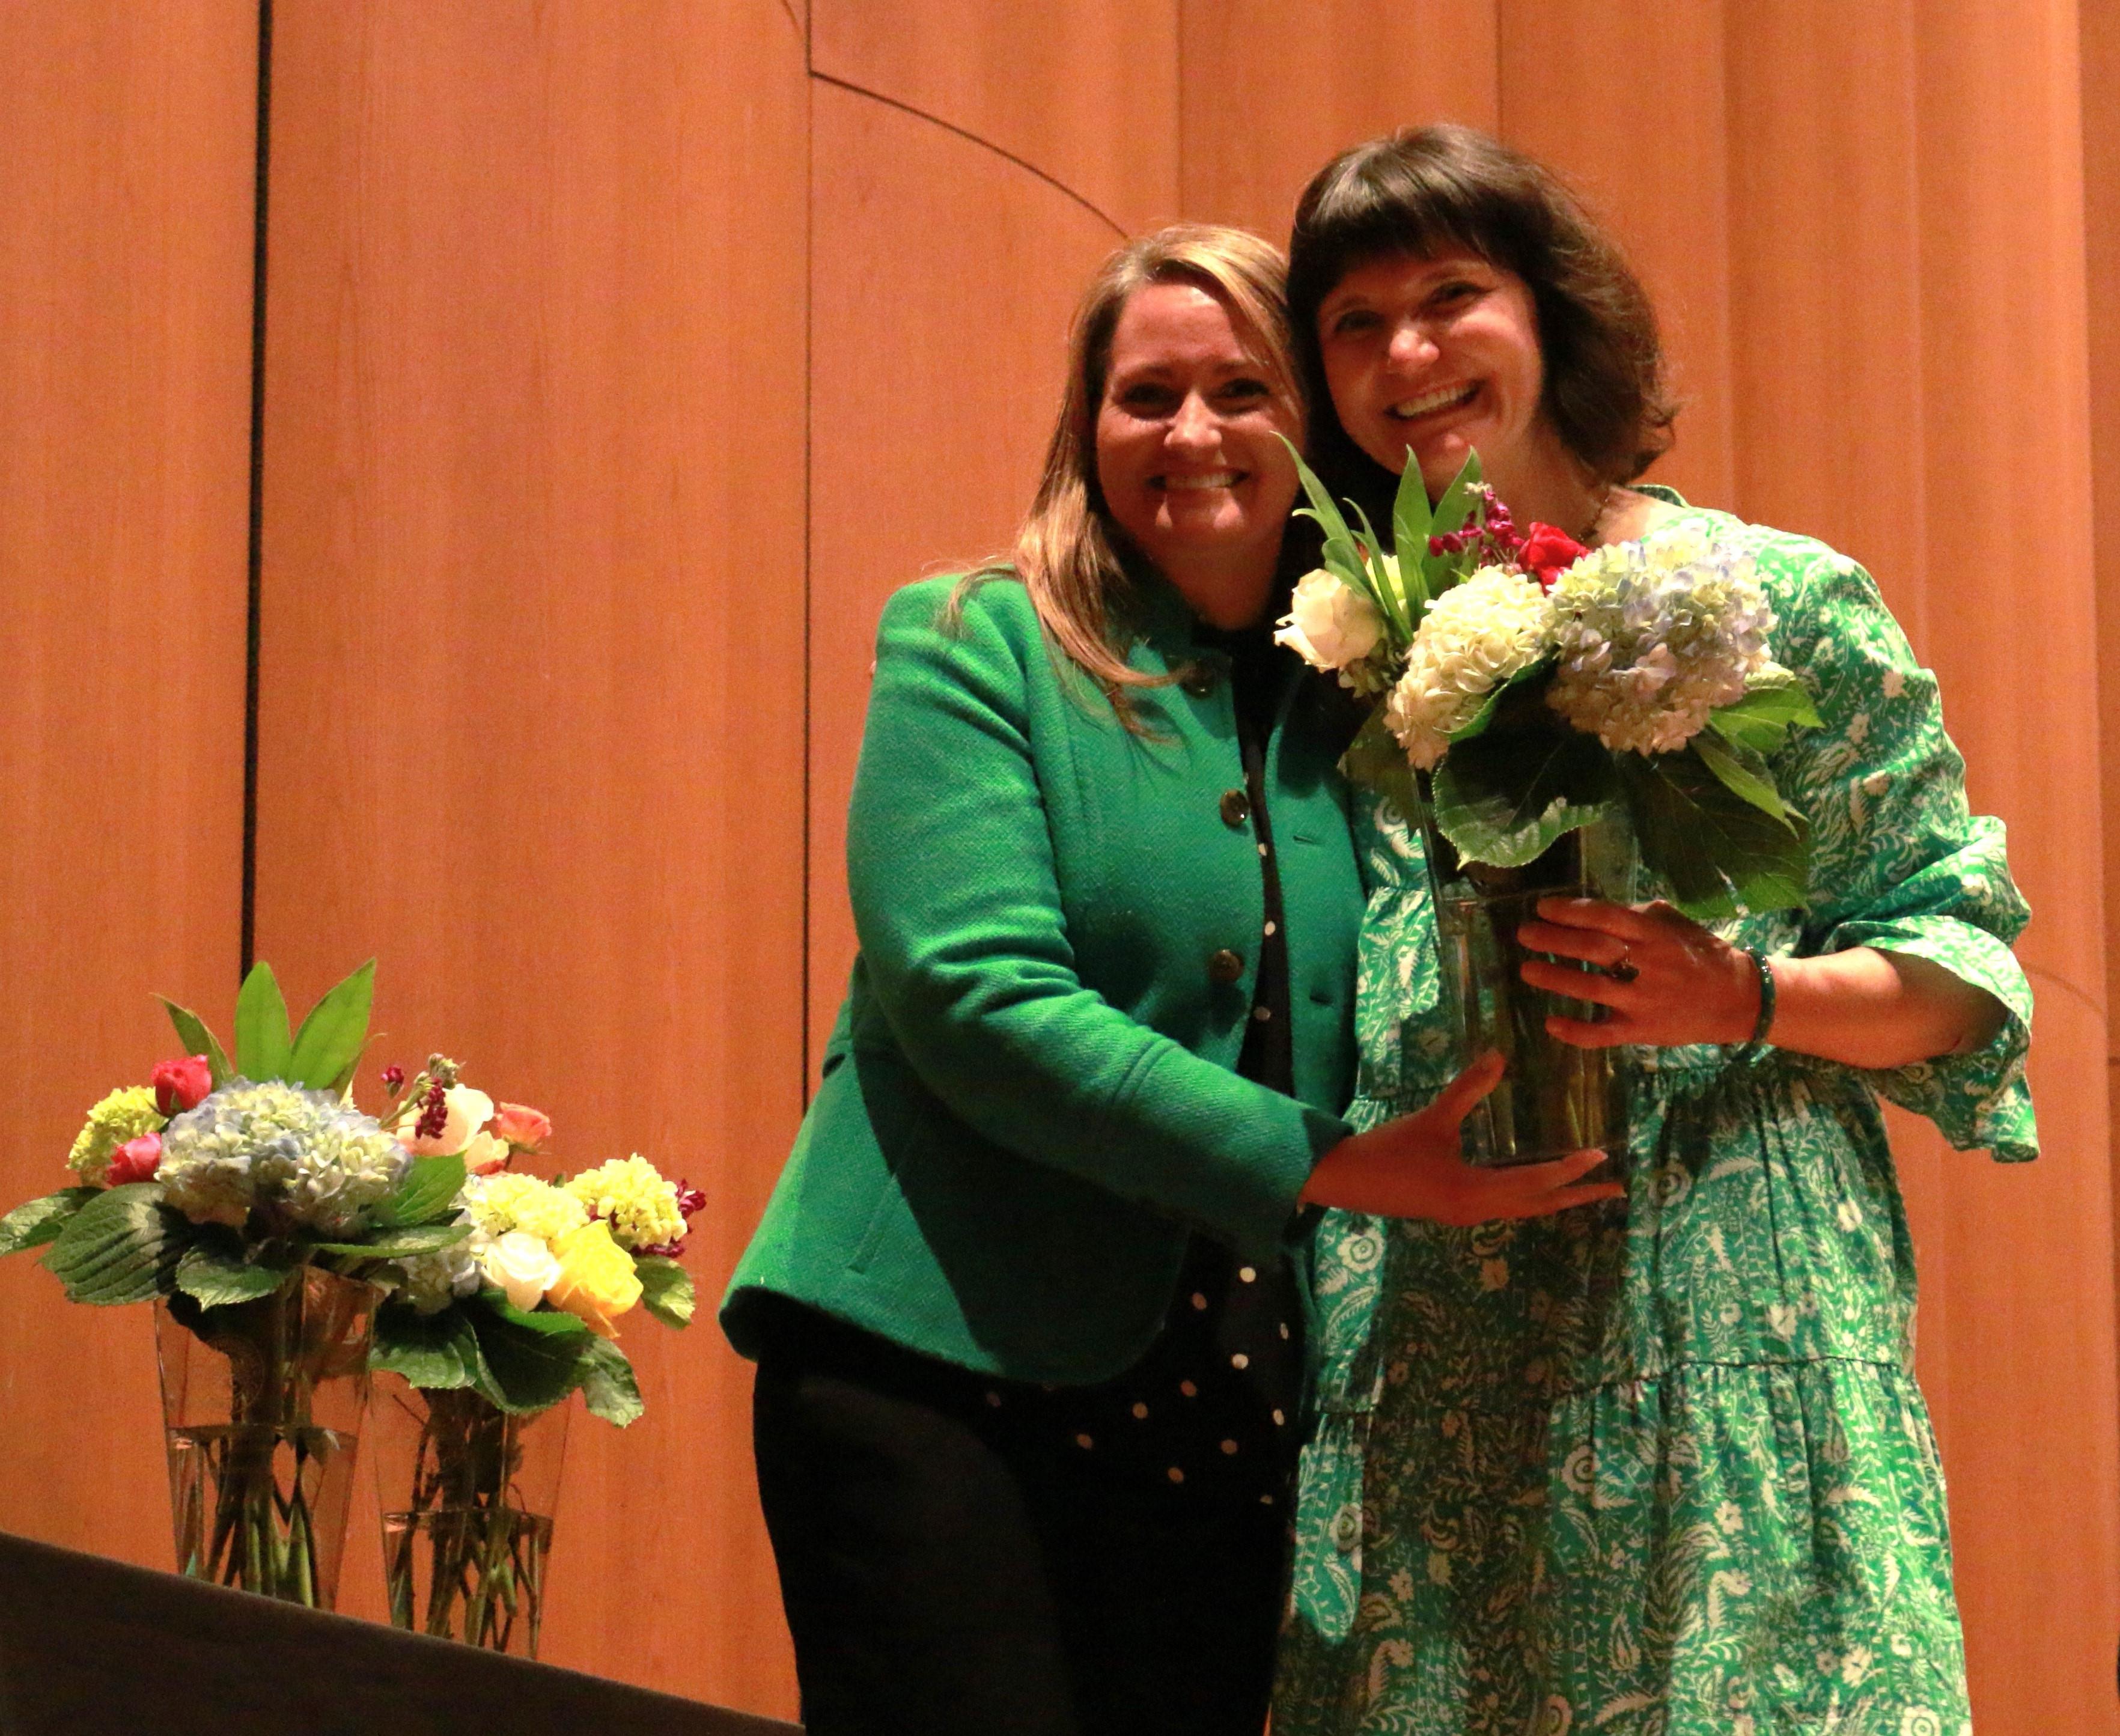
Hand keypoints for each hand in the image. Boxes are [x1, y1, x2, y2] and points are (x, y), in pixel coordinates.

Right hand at [1299, 1051, 1623, 1223]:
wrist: (1346, 1180)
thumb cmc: (1389, 1150)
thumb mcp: (1432, 1120)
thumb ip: (1468, 1090)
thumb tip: (1498, 1056)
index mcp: (1475, 1192)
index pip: (1537, 1182)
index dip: (1571, 1168)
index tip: (1600, 1156)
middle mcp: (1479, 1212)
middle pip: (1540, 1206)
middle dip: (1578, 1196)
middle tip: (1615, 1188)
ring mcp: (1468, 1216)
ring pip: (1525, 1210)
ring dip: (1556, 1198)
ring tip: (1586, 1188)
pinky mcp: (1457, 1211)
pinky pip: (1507, 1207)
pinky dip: (1531, 1197)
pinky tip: (1537, 1185)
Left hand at [1517, 897, 1760, 1049]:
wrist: (1739, 998)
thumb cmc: (1701, 954)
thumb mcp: (1674, 924)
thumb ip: (1637, 915)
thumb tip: (1593, 911)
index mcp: (1654, 934)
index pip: (1604, 917)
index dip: (1570, 911)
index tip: (1542, 907)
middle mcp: (1647, 965)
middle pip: (1593, 949)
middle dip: (1553, 940)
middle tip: (1524, 935)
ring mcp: (1644, 1001)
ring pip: (1591, 989)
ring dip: (1555, 978)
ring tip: (1526, 970)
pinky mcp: (1642, 1031)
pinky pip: (1603, 1034)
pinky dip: (1575, 1031)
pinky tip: (1550, 1023)